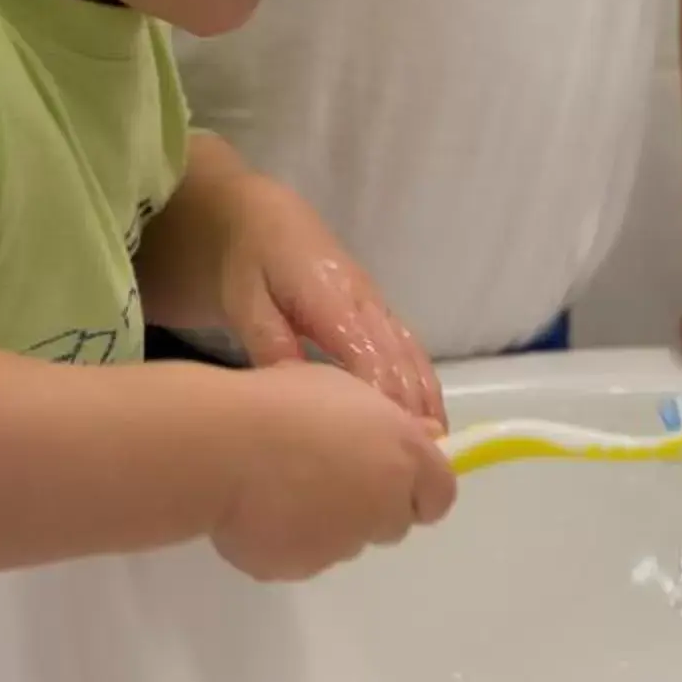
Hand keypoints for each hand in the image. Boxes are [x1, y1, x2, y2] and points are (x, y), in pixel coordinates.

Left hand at [211, 173, 443, 425]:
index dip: (382, 397)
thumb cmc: (251, 265)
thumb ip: (271, 344)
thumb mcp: (247, 303)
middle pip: (400, 359)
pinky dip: (423, 385)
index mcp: (333, 298)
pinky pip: (410, 350)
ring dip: (426, 400)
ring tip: (435, 450)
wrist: (265, 221)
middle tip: (420, 461)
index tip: (387, 440)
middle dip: (412, 409)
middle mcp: (366, 303)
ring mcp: (378, 307)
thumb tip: (295, 395)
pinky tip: (428, 418)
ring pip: (412, 356)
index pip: (368, 353)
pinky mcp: (380, 313)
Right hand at [212, 361, 455, 581]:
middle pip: (393, 522)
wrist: (223, 446)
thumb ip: (391, 423)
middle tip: (325, 475)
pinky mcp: (300, 569)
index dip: (418, 488)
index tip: (388, 473)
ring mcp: (342, 545)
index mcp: (404, 459)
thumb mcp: (345, 389)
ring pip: (345, 540)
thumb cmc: (284, 403)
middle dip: (369, 505)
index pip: (439, 496)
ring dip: (326, 522)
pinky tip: (257, 511)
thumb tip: (428, 437)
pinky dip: (287, 540)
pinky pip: (301, 557)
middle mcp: (384, 509)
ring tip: (280, 488)